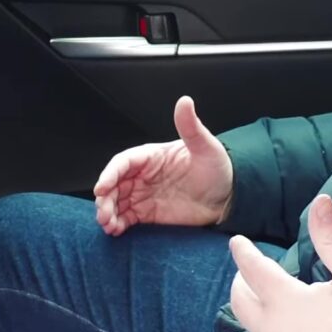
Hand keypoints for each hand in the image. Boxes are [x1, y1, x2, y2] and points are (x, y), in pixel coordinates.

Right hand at [94, 95, 233, 235]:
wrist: (229, 197)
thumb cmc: (217, 168)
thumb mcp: (206, 147)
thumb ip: (191, 127)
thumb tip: (185, 101)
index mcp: (151, 156)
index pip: (124, 162)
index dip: (110, 174)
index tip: (102, 188)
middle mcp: (143, 174)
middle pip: (115, 184)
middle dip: (105, 198)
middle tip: (103, 214)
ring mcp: (144, 194)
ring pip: (117, 201)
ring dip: (108, 212)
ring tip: (108, 225)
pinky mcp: (148, 212)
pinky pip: (126, 217)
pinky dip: (118, 223)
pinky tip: (115, 230)